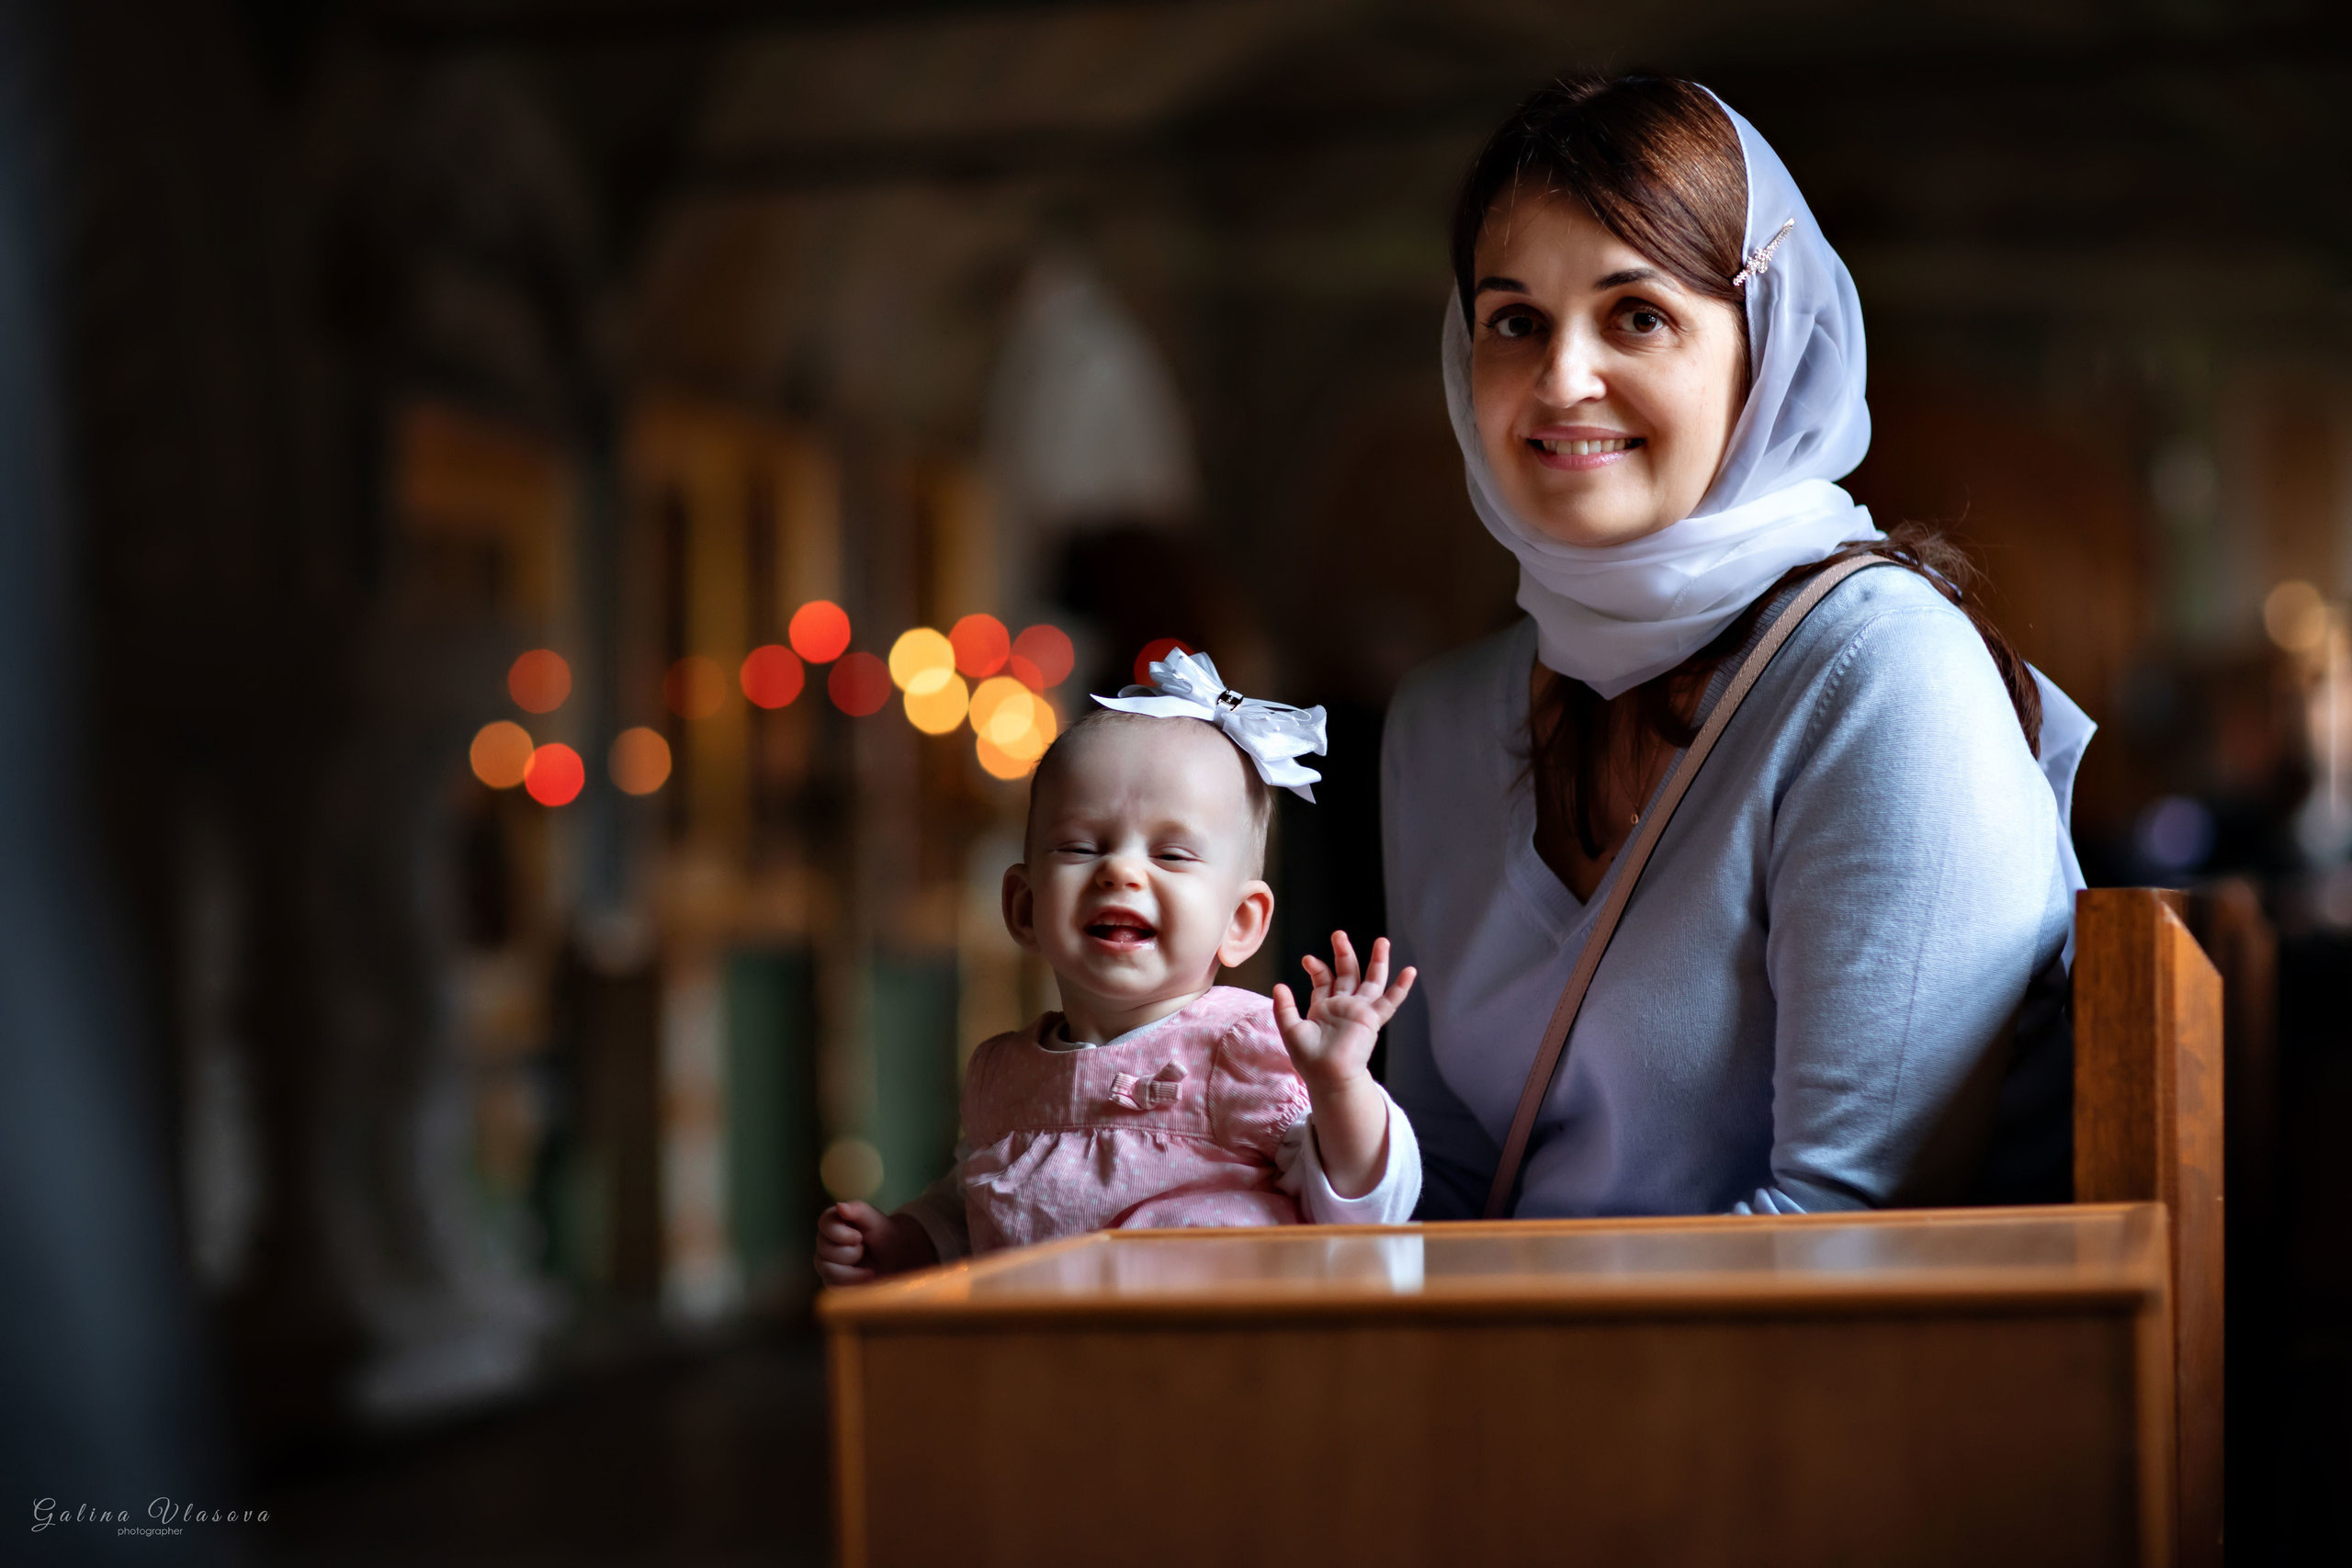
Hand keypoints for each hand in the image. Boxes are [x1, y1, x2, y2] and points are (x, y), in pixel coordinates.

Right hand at [815, 1201, 936, 1287]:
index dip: (841, 1233)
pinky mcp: (831, 1279)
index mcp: (834, 1221)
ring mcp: (826, 1261)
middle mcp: (825, 1241)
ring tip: (867, 1265)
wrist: (897, 1258)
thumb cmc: (885, 1235)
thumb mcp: (875, 1220)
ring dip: (851, 1269)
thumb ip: (858, 1210)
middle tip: (865, 1249)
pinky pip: (832, 1283)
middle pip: (825, 1249)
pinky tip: (866, 1276)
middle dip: (850, 1252)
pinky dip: (852, 1281)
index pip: (824, 1224)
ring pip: (826, 1269)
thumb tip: (839, 1206)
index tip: (859, 1237)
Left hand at [1271, 932, 1416, 1096]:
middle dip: (1344, 953)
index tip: (1308, 960)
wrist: (1326, 1075)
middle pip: (1348, 973)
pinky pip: (1390, 1001)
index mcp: (1325, 1007)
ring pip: (1372, 981)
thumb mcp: (1291, 1029)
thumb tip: (1279, 985)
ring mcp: (1360, 1011)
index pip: (1325, 980)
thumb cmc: (1309, 1058)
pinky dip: (1401, 987)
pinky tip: (1410, 971)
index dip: (1318, 967)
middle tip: (1339, 934)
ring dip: (1378, 961)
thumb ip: (1284, 1007)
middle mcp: (1344, 1005)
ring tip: (1383, 941)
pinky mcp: (1372, 1019)